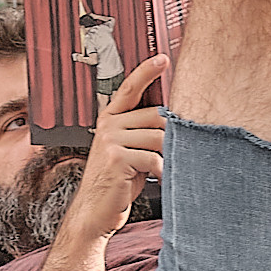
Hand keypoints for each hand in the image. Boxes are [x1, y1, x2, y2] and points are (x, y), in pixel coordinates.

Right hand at [62, 54, 167, 244]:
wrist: (95, 212)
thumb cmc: (117, 183)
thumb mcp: (129, 152)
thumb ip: (144, 134)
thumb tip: (175, 123)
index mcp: (111, 119)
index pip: (130, 88)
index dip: (147, 72)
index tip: (164, 58)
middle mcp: (109, 125)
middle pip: (156, 117)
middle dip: (171, 136)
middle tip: (174, 153)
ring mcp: (111, 140)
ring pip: (158, 137)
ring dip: (169, 155)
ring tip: (165, 169)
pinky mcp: (116, 157)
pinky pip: (154, 158)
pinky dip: (162, 171)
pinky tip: (158, 179)